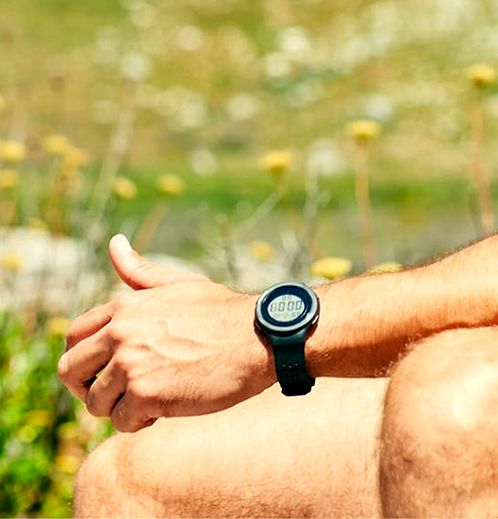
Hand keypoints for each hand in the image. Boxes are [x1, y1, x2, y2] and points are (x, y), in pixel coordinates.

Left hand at [56, 235, 273, 432]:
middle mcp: (121, 331)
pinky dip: (140, 422)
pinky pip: (121, 421)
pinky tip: (165, 408)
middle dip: (88, 387)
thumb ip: (140, 272)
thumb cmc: (222, 312)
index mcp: (125, 305)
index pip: (73, 336)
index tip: (105, 369)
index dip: (83, 358)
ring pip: (94, 401)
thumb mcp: (179, 285)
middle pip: (70, 370)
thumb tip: (114, 242)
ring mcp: (130, 362)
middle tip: (119, 392)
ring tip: (151, 398)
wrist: (260, 337)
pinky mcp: (145, 393)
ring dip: (119, 408)